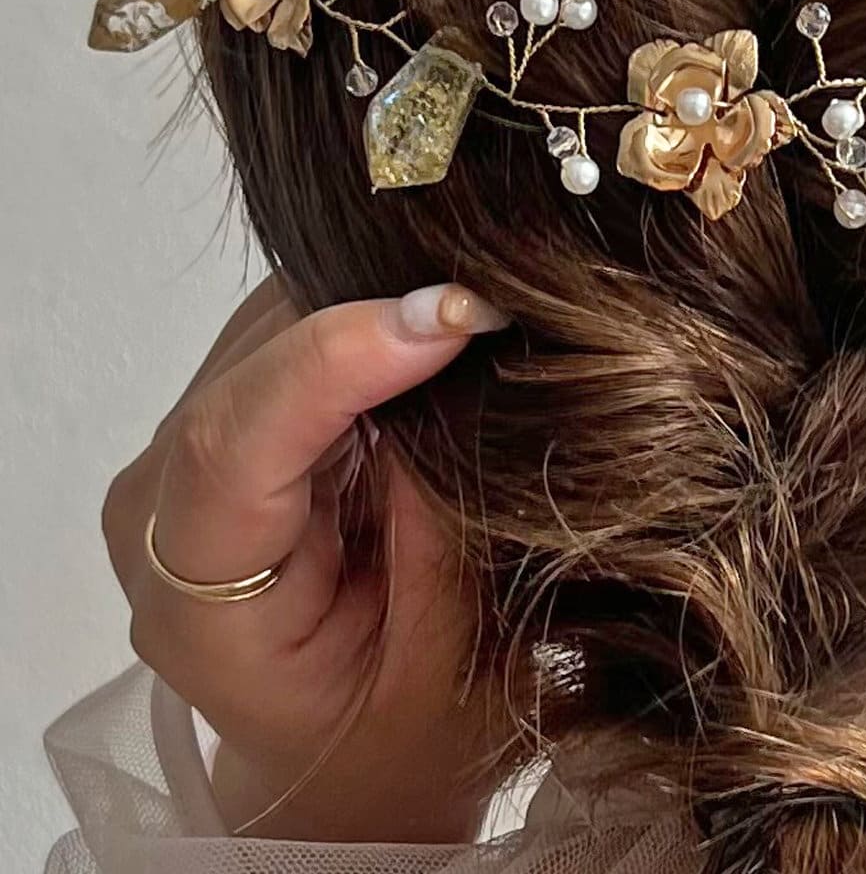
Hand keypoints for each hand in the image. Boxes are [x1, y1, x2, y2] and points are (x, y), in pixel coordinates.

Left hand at [102, 277, 506, 843]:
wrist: (352, 759)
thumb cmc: (408, 735)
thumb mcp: (455, 658)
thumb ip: (447, 515)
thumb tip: (461, 357)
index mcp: (195, 612)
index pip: (233, 446)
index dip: (336, 360)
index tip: (457, 316)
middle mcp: (155, 517)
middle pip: (255, 362)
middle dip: (380, 317)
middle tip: (505, 315)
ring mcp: (176, 459)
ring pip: (272, 321)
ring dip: (378, 311)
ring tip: (474, 341)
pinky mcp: (219, 415)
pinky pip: (288, 324)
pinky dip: (367, 322)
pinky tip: (427, 348)